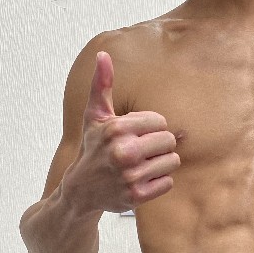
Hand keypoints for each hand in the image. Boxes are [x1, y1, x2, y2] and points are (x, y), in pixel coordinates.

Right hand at [63, 51, 180, 213]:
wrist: (81, 189)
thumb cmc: (92, 147)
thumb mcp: (95, 116)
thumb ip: (101, 85)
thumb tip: (102, 55)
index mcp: (116, 129)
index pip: (160, 122)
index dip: (151, 127)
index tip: (136, 134)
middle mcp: (124, 152)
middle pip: (169, 141)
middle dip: (158, 145)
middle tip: (141, 151)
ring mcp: (130, 176)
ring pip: (172, 162)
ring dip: (161, 163)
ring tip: (142, 165)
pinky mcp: (137, 196)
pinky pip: (168, 182)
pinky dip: (159, 181)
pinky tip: (142, 179)